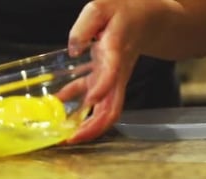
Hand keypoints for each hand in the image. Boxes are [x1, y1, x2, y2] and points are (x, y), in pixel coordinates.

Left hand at [62, 0, 172, 143]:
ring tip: (64, 137)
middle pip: (112, 108)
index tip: (90, 101)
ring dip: (86, 127)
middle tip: (70, 140)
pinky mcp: (107, 81)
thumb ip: (85, 26)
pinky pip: (94, 102)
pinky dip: (78, 111)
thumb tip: (73, 50)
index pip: (112, 73)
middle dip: (93, 128)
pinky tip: (59, 111)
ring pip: (105, 112)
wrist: (146, 18)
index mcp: (117, 52)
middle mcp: (117, 73)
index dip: (102, 87)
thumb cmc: (123, 13)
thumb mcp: (101, 8)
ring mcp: (113, 80)